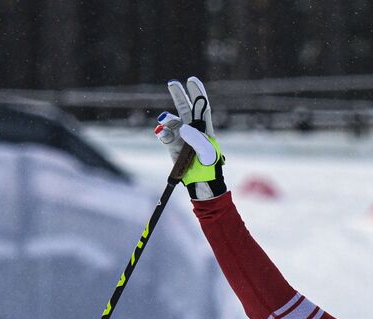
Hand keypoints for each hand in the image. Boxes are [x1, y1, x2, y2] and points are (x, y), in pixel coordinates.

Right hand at [154, 77, 225, 199]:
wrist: (201, 185)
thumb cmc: (209, 168)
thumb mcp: (207, 154)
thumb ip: (197, 139)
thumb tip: (183, 126)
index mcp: (205, 129)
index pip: (202, 107)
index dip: (197, 93)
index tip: (192, 80)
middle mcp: (192, 130)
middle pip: (185, 108)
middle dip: (179, 95)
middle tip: (172, 83)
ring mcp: (181, 137)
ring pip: (171, 122)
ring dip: (168, 120)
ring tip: (165, 122)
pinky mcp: (171, 146)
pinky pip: (164, 135)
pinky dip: (162, 133)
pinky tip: (162, 134)